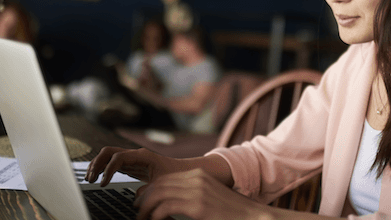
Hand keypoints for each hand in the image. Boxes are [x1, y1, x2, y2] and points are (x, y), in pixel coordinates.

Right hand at [86, 147, 181, 185]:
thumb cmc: (175, 175)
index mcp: (142, 155)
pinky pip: (112, 162)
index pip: (118, 157)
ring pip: (108, 155)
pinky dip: (102, 168)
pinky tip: (98, 178)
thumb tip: (135, 198)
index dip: (108, 170)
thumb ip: (149, 190)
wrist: (182, 171)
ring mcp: (131, 158)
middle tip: (90, 179)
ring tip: (89, 179)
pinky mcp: (130, 164)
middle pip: (108, 152)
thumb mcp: (162, 184)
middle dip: (97, 164)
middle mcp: (134, 154)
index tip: (103, 184)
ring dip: (96, 165)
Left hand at [134, 168, 265, 219]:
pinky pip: (167, 206)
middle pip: (159, 184)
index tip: (141, 203)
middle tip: (137, 211)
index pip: (165, 178)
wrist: (253, 217)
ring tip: (141, 218)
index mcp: (199, 175)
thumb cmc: (232, 214)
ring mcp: (198, 190)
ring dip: (146, 207)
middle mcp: (196, 178)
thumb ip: (191, 198)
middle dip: (143, 198)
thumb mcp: (209, 200)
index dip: (149, 190)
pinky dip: (156, 214)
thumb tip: (169, 206)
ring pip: (159, 193)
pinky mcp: (199, 205)